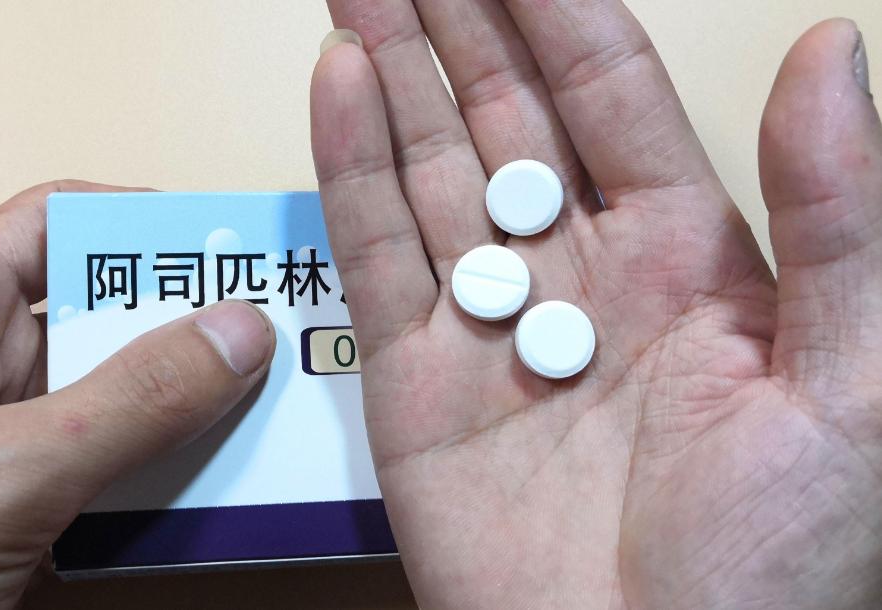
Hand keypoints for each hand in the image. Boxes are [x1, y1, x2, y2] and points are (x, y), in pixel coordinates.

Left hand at [0, 182, 274, 609]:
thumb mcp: (1, 476)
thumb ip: (127, 403)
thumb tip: (241, 332)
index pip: (51, 225)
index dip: (140, 220)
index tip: (227, 243)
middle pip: (100, 313)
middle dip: (187, 321)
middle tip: (277, 329)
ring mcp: (2, 440)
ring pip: (118, 394)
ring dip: (190, 403)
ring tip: (270, 402)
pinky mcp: (26, 505)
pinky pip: (117, 463)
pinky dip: (170, 469)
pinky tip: (224, 478)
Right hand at [312, 2, 880, 606]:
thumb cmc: (774, 568)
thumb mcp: (852, 386)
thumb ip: (842, 215)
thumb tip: (832, 49)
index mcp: (687, 255)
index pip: (608, 95)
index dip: (556, 10)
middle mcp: (580, 271)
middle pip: (504, 115)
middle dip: (455, 23)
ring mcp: (487, 321)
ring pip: (431, 168)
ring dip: (394, 72)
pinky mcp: (414, 380)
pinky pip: (376, 253)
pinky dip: (350, 165)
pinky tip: (338, 82)